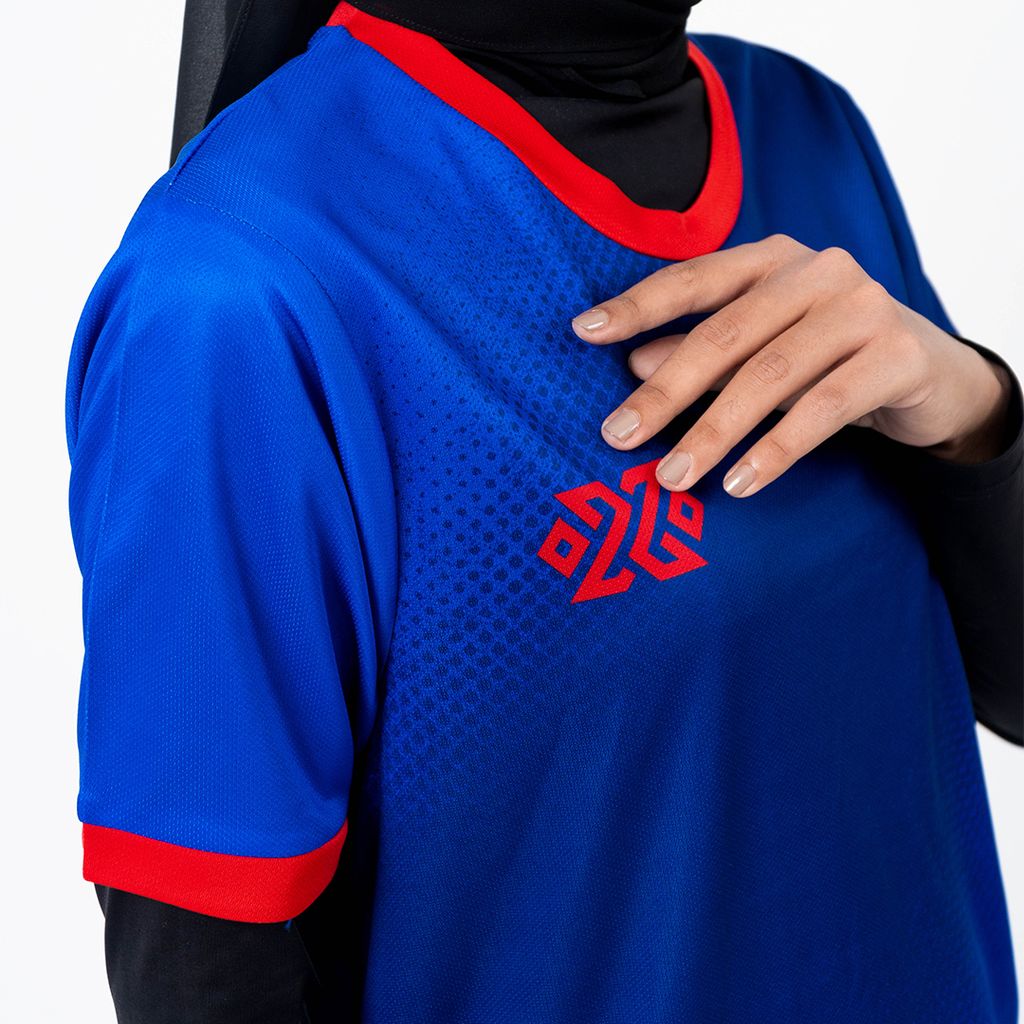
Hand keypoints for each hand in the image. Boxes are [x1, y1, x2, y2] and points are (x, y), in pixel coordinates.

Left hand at [571, 234, 1011, 496]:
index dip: (637, 305)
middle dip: (666, 390)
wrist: (932, 376)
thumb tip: (633, 364)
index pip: (694, 279)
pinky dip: (777, 449)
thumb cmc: (827, 358)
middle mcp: (817, 270)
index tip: (583, 331)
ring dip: (714, 431)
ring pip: (770, 373)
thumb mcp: (759, 353)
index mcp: (773, 258)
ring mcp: (863, 306)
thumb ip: (702, 354)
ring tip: (672, 477)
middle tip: (617, 436)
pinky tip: (739, 483)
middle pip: (725, 333)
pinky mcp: (899, 353)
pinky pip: (825, 407)